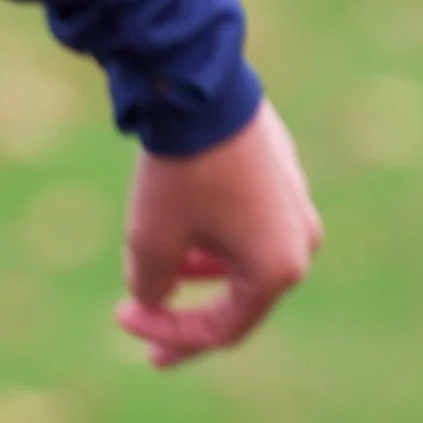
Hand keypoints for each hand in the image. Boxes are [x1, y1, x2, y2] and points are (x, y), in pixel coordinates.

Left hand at [117, 99, 321, 369]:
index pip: (222, 329)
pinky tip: (181, 230)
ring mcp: (297, 206)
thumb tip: (156, 296)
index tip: (121, 316)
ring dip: (199, 272)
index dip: (169, 333)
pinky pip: (250, 226)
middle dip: (187, 311)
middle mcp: (301, 242)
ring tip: (158, 267)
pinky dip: (214, 240)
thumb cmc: (182, 171)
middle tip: (142, 321)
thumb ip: (152, 286)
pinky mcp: (284, 176)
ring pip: (243, 261)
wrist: (201, 89)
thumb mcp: (152, 240)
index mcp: (279, 269)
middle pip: (239, 299)